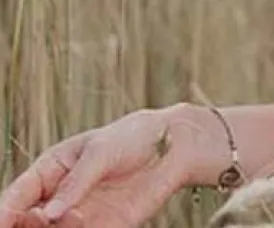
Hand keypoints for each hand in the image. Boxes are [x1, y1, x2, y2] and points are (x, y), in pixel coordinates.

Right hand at [0, 106, 204, 227]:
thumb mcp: (101, 151)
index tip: (1, 224)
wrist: (171, 148)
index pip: (18, 195)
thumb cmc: (131, 139)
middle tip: (36, 225)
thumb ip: (77, 182)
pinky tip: (81, 225)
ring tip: (71, 222)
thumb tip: (49, 215)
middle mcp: (58, 198)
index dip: (4, 213)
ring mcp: (76, 217)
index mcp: (51, 170)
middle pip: (26, 222)